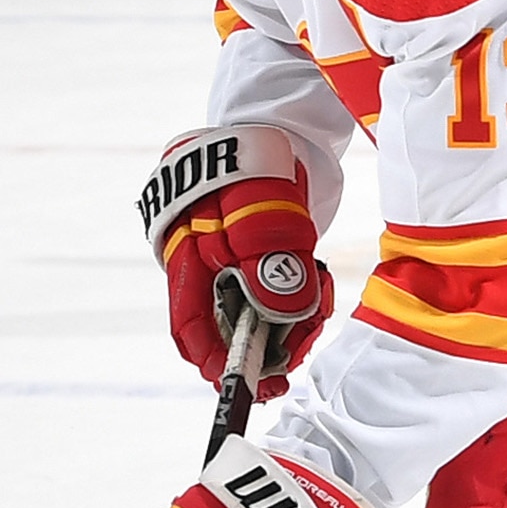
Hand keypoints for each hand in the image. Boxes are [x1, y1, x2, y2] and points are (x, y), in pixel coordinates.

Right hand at [139, 124, 331, 397]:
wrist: (272, 121)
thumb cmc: (254, 165)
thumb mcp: (264, 219)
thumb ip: (271, 269)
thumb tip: (282, 319)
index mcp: (188, 261)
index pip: (192, 331)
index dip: (218, 364)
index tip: (253, 386)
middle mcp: (203, 267)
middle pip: (226, 326)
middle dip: (265, 346)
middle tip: (300, 352)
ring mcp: (229, 260)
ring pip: (254, 312)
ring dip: (289, 320)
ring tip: (318, 302)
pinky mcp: (257, 252)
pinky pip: (273, 290)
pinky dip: (296, 297)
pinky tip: (317, 284)